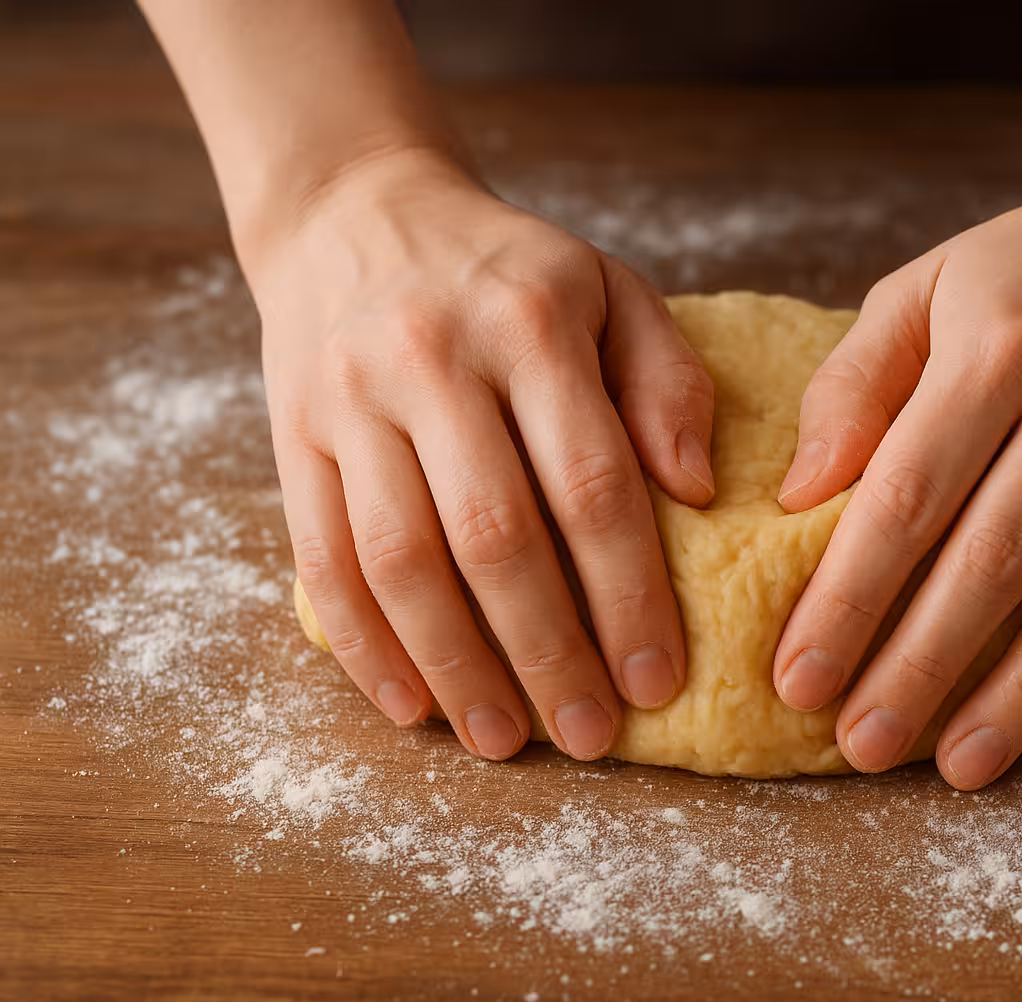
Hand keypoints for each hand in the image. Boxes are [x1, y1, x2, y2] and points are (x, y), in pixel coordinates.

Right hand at [256, 150, 715, 761]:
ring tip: (502, 739)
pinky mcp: (294, 435)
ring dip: (455, 666)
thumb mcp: (611, 290)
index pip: (591, 484)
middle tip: (587, 735)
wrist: (357, 211)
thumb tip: (697, 492)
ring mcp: (351, 399)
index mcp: (532, 326)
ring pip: (400, 560)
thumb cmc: (511, 272)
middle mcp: (434, 360)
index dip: (627, 594)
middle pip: (495, 537)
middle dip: (548, 652)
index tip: (657, 680)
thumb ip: (667, 382)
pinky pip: (322, 557)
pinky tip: (411, 703)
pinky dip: (366, 644)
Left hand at [772, 171, 1021, 788]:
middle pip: (998, 560)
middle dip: (923, 666)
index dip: (850, 597)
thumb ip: (854, 384)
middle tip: (864, 745)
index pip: (908, 495)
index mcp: (998, 348)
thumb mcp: (923, 288)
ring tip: (964, 764)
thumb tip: (798, 496)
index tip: (799, 677)